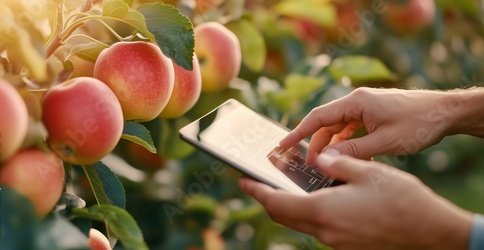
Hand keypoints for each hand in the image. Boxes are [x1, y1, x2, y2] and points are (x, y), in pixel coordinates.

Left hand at [239, 153, 472, 249]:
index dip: (256, 192)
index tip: (243, 181)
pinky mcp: (347, 243)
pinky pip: (319, 226)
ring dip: (289, 205)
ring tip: (288, 185)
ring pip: (300, 222)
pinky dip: (309, 211)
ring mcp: (336, 241)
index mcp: (324, 211)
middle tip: (260, 182)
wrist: (431, 232)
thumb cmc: (402, 200)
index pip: (276, 203)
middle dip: (268, 198)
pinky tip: (318, 196)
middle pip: (284, 216)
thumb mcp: (368, 172)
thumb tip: (319, 158)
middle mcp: (325, 231)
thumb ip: (337, 164)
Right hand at [279, 87, 465, 163]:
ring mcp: (364, 108)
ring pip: (338, 128)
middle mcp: (357, 102)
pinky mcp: (372, 115)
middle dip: (316, 144)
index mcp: (356, 102)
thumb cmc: (418, 123)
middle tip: (308, 165)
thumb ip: (354, 151)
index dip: (298, 132)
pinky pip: (352, 130)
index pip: (318, 117)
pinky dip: (348, 144)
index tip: (283, 145)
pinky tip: (350, 159)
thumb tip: (328, 159)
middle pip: (326, 123)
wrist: (445, 113)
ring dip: (333, 146)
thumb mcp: (384, 142)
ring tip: (327, 165)